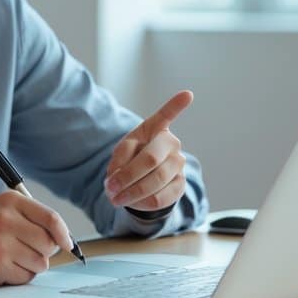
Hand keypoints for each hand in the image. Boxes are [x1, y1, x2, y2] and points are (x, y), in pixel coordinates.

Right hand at [0, 190, 74, 289]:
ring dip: (29, 267)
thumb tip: (65, 241)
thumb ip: (31, 220)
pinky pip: (26, 277)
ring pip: (40, 262)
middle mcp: (5, 218)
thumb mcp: (2, 214)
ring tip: (8, 259)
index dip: (64, 235)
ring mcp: (0, 241)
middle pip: (49, 243)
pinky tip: (0, 269)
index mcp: (9, 201)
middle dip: (42, 253)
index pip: (51, 218)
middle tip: (22, 251)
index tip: (67, 245)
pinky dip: (17, 277)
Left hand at [105, 90, 193, 211]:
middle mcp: (171, 143)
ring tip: (116, 199)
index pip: (166, 115)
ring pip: (156, 180)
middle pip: (150, 159)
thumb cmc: (131, 159)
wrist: (143, 180)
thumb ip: (119, 160)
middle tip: (110, 188)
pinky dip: (142, 203)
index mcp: (155, 129)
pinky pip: (162, 197)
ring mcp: (179, 164)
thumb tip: (120, 178)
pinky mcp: (180, 185)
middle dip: (127, 176)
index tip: (187, 94)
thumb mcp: (120, 153)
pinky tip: (132, 203)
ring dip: (132, 192)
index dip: (176, 105)